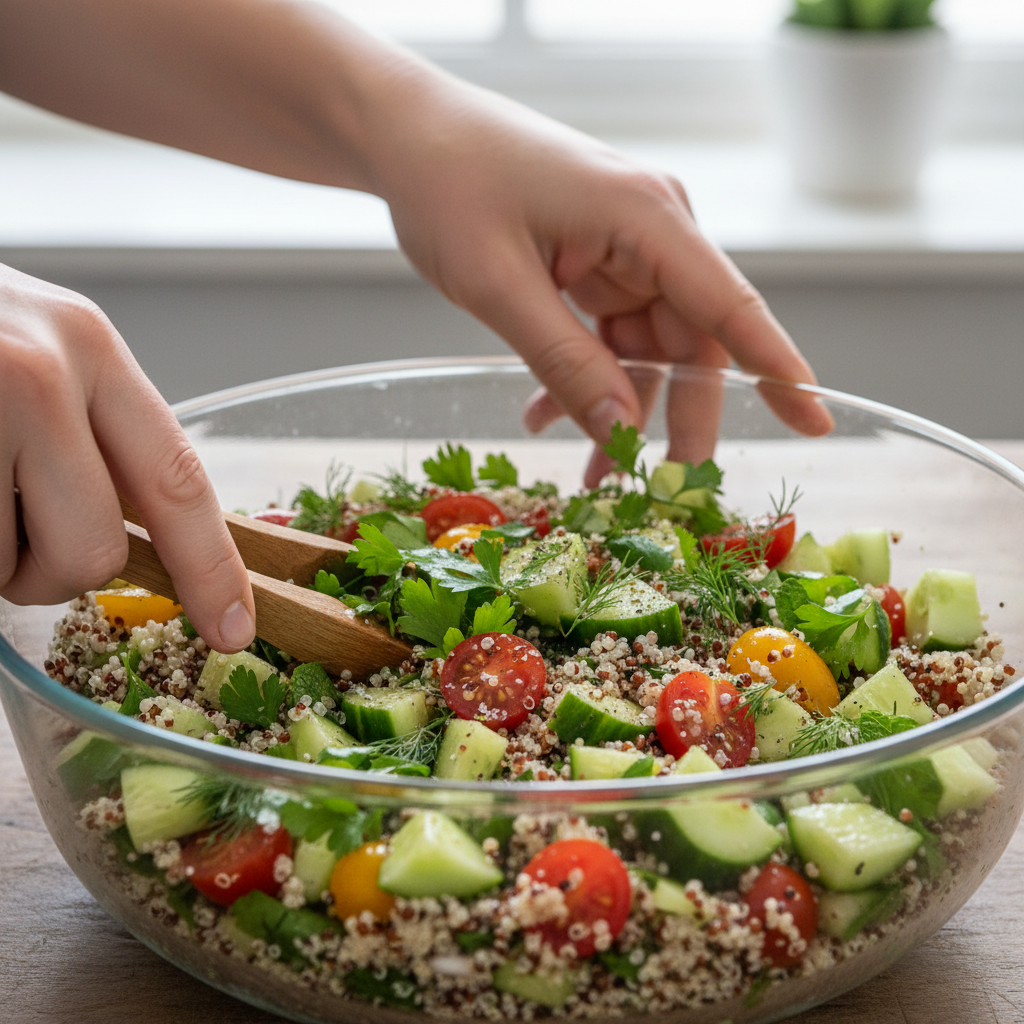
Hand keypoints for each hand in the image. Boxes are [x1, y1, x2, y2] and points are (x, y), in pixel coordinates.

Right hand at [0, 264, 253, 651]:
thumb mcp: (38, 350)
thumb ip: (93, 431)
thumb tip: (143, 539)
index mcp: (88, 346)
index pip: (176, 480)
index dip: (210, 566)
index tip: (234, 627)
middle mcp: (36, 373)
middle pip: (90, 550)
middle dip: (50, 571)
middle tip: (5, 529)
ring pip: (6, 566)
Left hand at [362, 69, 832, 484]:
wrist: (408, 136)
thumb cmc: (450, 184)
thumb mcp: (500, 285)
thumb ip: (564, 362)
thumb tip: (622, 433)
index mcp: (647, 217)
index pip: (731, 305)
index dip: (777, 370)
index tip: (817, 420)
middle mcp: (652, 231)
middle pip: (690, 344)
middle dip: (675, 419)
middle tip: (658, 491)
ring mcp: (625, 247)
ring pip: (649, 351)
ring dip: (619, 411)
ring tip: (589, 477)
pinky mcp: (597, 262)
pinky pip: (609, 336)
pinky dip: (584, 379)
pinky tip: (542, 417)